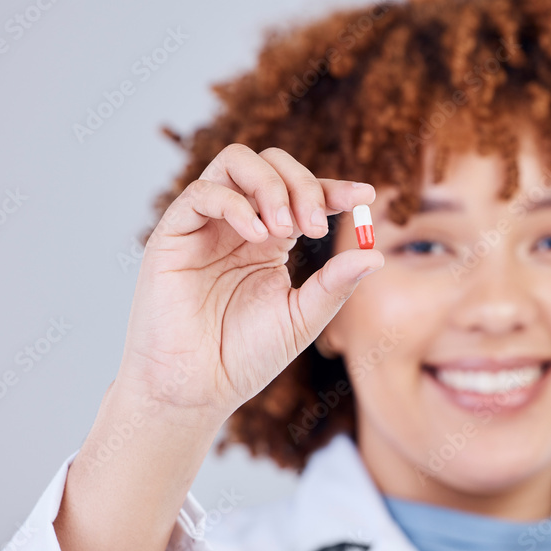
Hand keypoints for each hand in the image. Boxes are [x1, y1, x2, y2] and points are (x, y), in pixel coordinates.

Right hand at [114, 143, 383, 419]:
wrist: (198, 388)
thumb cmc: (245, 356)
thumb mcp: (302, 317)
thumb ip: (335, 283)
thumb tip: (377, 254)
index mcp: (270, 239)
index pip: (302, 193)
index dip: (333, 187)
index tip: (365, 194)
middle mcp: (237, 223)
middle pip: (271, 164)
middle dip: (302, 184)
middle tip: (315, 227)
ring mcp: (205, 225)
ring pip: (235, 161)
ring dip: (270, 185)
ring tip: (286, 229)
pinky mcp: (174, 234)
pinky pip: (202, 192)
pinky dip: (235, 203)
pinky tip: (257, 234)